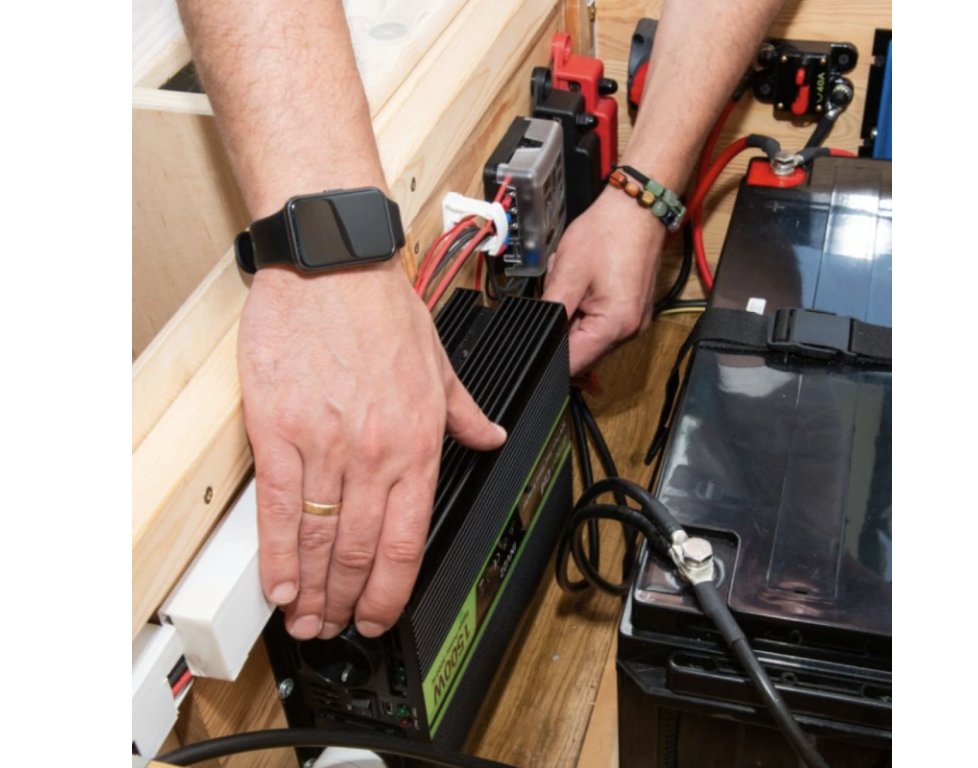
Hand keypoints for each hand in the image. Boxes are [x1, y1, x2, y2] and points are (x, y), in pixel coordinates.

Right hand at [238, 260, 505, 639]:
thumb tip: (492, 436)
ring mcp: (325, 444)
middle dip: (350, 601)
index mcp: (419, 440)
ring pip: (322, 538)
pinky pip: (279, 507)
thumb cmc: (383, 309)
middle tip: (338, 628)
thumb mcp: (441, 364)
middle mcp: (375, 452)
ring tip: (307, 621)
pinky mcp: (278, 430)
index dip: (393, 590)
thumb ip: (466, 412)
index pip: (409, 539)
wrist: (332, 266)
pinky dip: (279, 554)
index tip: (381, 615)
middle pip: (362, 550)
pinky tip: (280, 583)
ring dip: (314, 590)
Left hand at [542, 187, 666, 373]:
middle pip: (583, 352)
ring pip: (589, 337)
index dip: (549, 356)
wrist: (637, 208)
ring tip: (574, 283)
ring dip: (573, 317)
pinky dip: (586, 309)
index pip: (573, 363)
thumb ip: (550, 312)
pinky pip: (601, 323)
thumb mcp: (567, 272)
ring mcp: (634, 322)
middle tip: (558, 293)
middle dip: (561, 329)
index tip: (535, 339)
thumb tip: (537, 338)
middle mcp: (630, 330)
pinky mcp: (633, 311)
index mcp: (615, 325)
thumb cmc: (607, 232)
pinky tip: (584, 283)